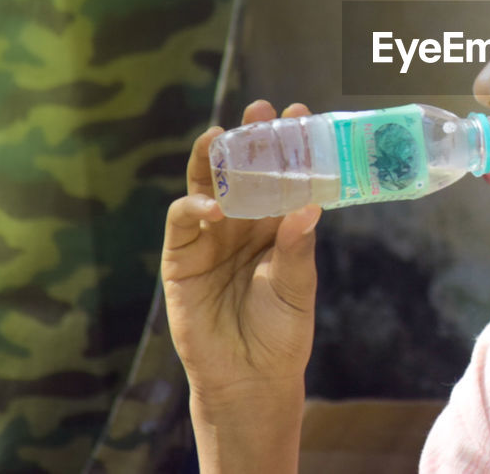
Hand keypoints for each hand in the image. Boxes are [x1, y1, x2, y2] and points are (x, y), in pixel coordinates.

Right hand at [162, 100, 321, 406]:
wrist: (250, 379)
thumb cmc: (280, 332)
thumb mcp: (296, 288)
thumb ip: (297, 249)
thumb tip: (309, 207)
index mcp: (274, 224)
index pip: (280, 175)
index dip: (288, 145)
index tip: (301, 113)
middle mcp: (240, 223)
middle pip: (241, 171)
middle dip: (248, 138)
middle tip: (260, 110)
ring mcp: (208, 238)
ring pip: (205, 186)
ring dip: (212, 159)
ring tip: (222, 135)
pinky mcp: (180, 258)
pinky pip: (181, 221)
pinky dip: (194, 206)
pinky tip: (214, 204)